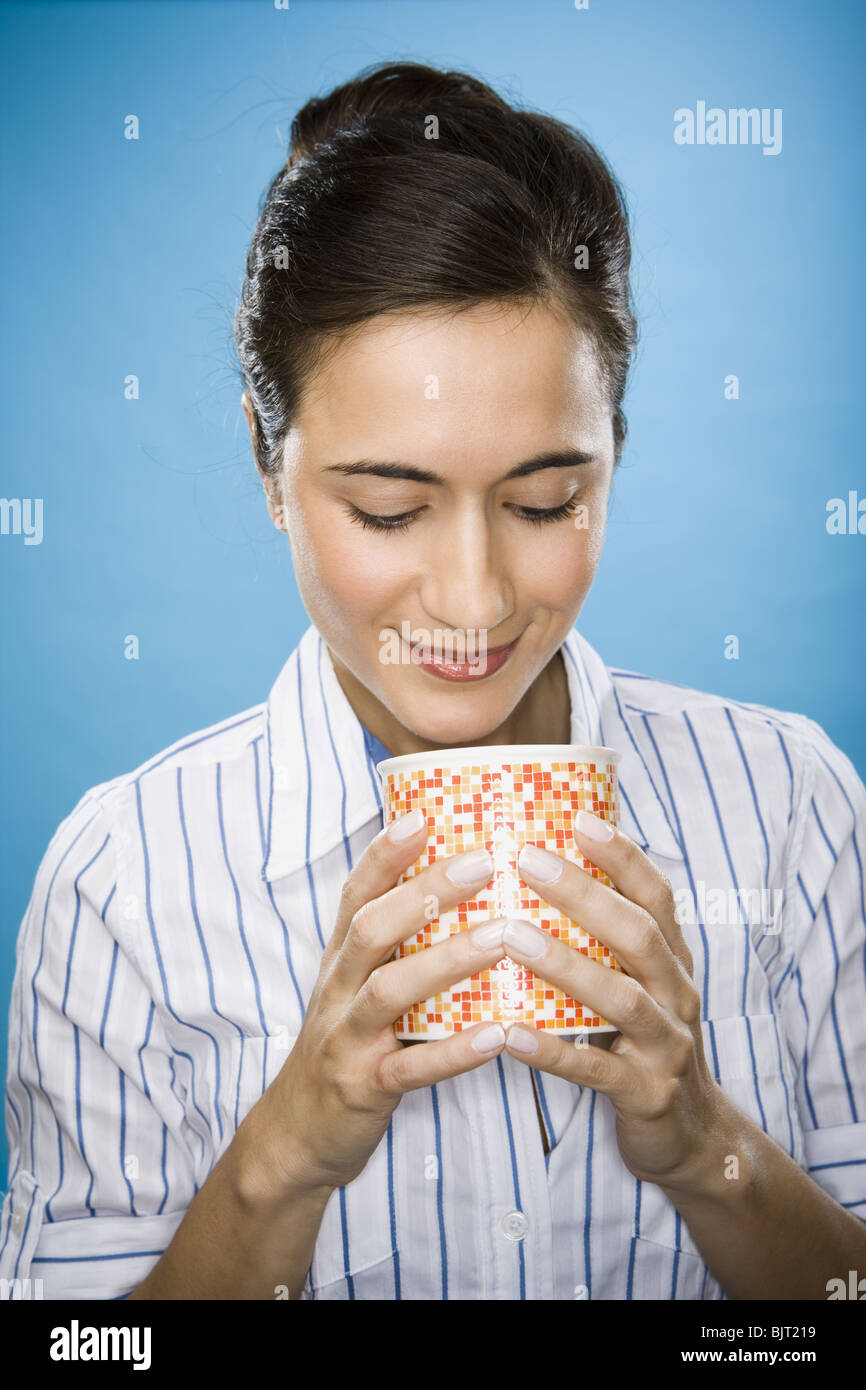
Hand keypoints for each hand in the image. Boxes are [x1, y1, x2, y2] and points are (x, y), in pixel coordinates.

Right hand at [248, 808, 512, 1196]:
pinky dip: (455, 1051)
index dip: (384, 854)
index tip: (423, 815)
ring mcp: (347, 1038)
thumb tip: (452, 887)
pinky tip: (499, 1035)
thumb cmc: (346, 1045)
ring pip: (390, 990)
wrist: (297, 1135)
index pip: (356, 894)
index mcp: (340, 960)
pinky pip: (411, 1067)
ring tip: (502, 937)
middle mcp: (337, 989)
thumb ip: (392, 943)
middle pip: (372, 928)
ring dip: (447, 960)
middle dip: (424, 891)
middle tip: (483, 863)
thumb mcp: (355, 986)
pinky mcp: (364, 1086)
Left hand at [499, 810, 721, 1189]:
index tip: (579, 819)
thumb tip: (540, 871)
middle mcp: (677, 995)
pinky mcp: (646, 1095)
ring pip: (621, 998)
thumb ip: (605, 940)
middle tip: (527, 861)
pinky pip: (597, 1070)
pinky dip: (553, 1051)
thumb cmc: (641, 1042)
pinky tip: (509, 1035)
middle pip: (638, 936)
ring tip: (511, 937)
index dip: (623, 856)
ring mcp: (666, 1046)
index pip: (657, 896)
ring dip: (565, 964)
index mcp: (673, 961)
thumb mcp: (637, 984)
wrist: (690, 1136)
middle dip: (584, 895)